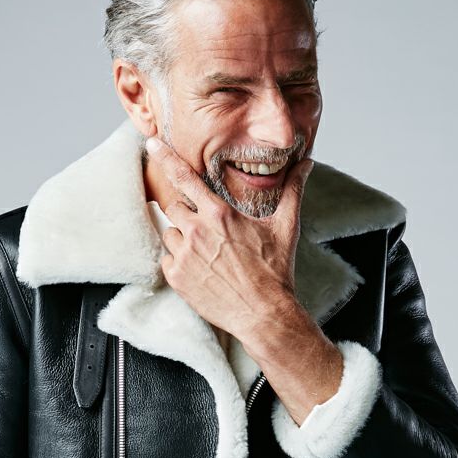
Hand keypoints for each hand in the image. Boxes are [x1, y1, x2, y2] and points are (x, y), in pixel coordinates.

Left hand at [145, 137, 313, 343]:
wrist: (263, 314)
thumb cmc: (275, 271)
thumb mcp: (286, 227)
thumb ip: (293, 190)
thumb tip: (306, 164)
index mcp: (219, 213)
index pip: (184, 176)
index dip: (165, 157)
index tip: (151, 143)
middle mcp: (197, 231)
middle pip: (173, 206)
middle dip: (186, 212)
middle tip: (206, 229)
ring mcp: (184, 256)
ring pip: (168, 232)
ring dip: (181, 237)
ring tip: (207, 253)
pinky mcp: (176, 278)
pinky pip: (167, 259)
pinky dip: (178, 261)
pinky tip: (201, 269)